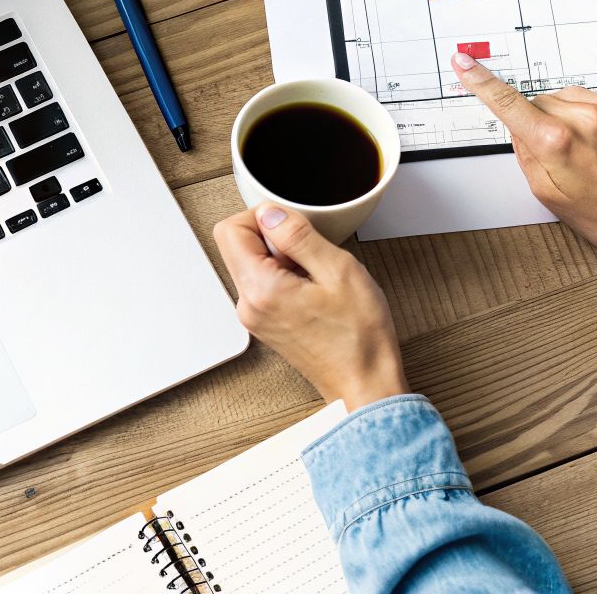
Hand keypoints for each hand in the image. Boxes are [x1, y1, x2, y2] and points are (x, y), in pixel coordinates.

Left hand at [213, 204, 409, 409]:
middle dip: (273, 237)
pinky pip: (264, 284)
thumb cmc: (359, 337)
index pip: (229, 230)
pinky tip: (315, 290)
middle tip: (311, 255)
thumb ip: (298, 235)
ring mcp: (255, 317)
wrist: (366, 383)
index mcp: (259, 289)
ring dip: (282, 258)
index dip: (262, 217)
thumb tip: (270, 212)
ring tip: (317, 277)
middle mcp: (247, 305)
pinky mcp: (266, 323)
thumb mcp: (338, 270)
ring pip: (253, 263)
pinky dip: (286, 276)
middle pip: (238, 245)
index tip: (294, 226)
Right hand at [452, 52, 596, 254]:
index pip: (507, 103)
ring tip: (596, 153)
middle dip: (544, 124)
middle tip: (565, 157)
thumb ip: (527, 158)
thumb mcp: (553, 199)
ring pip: (572, 99)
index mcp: (557, 142)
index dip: (480, 82)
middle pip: (542, 103)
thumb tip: (519, 130)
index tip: (463, 63)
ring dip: (574, 119)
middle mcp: (585, 116)